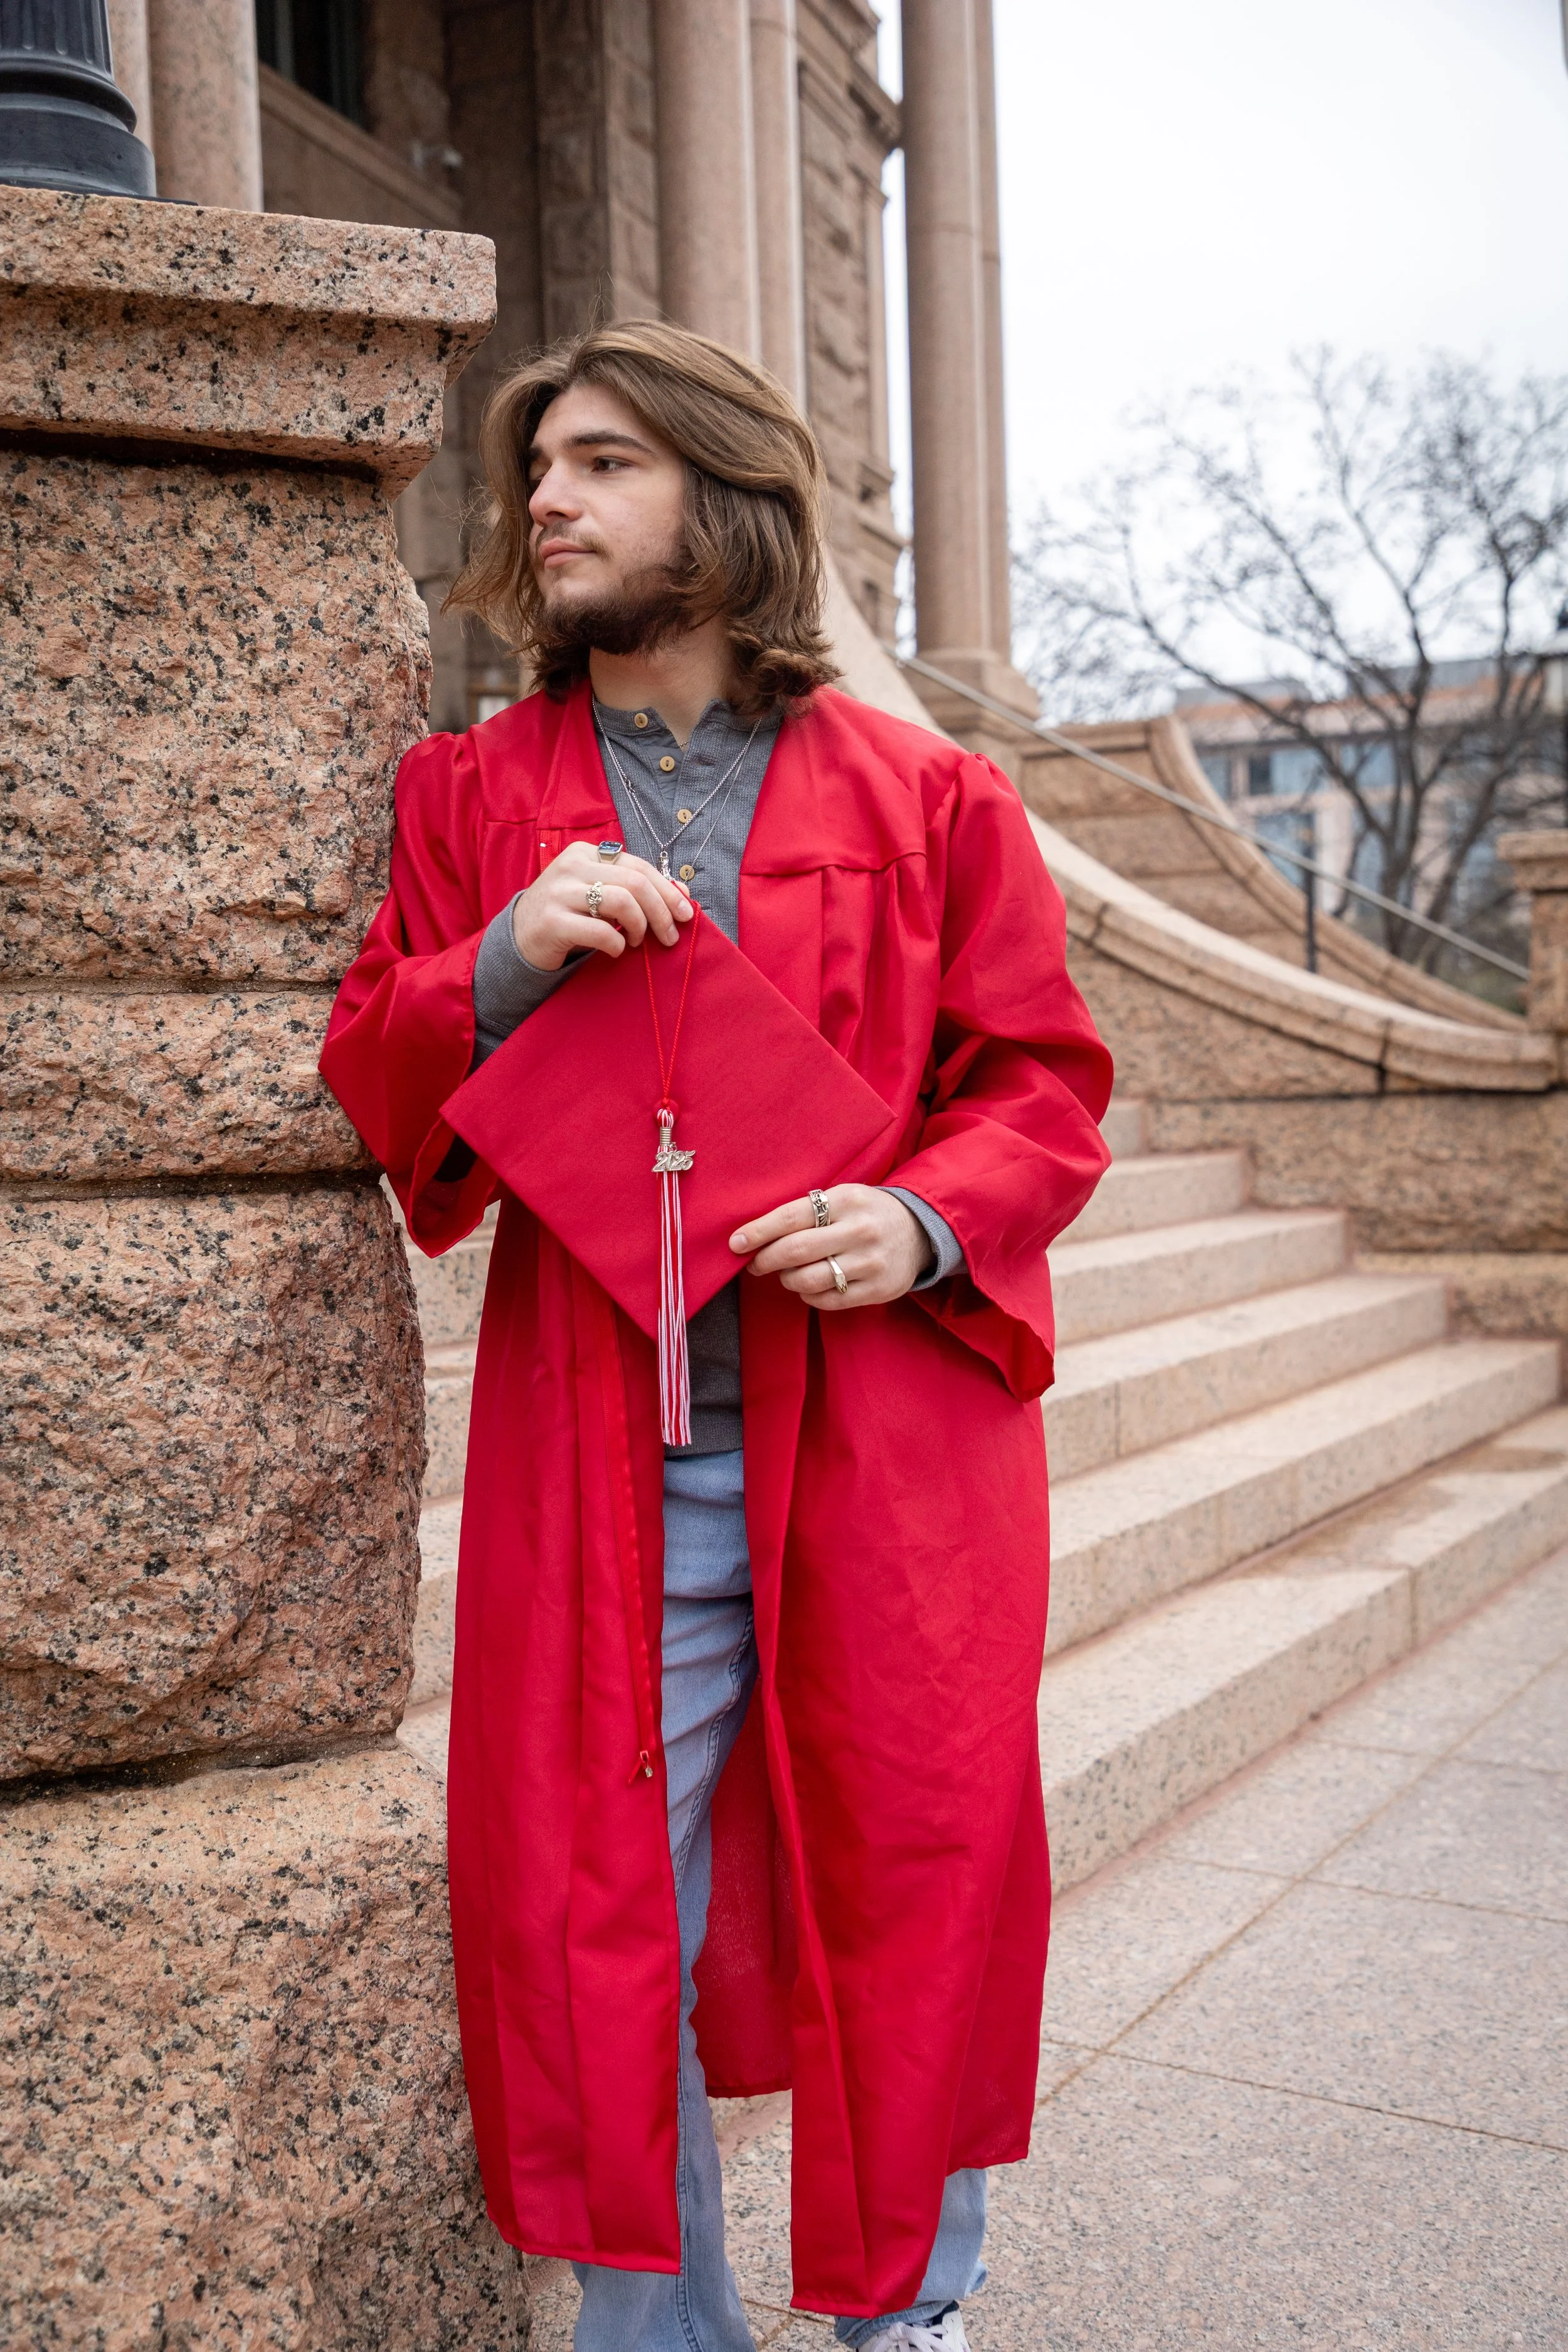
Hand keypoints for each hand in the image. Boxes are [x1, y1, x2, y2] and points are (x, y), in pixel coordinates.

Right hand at [511, 842, 692, 970]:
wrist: (520, 938)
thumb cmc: (567, 915)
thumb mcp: (598, 895)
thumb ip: (634, 889)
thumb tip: (683, 893)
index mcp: (585, 853)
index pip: (638, 866)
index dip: (667, 890)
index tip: (685, 914)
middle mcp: (571, 866)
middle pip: (635, 882)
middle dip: (661, 911)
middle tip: (670, 936)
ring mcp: (559, 892)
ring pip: (621, 901)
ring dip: (640, 927)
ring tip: (638, 942)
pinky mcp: (552, 922)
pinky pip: (600, 931)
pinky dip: (617, 944)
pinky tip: (617, 950)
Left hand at [729, 1185, 930, 1309]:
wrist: (920, 1231)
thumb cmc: (866, 1212)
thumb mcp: (842, 1198)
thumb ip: (806, 1212)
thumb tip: (756, 1235)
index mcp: (846, 1200)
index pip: (791, 1217)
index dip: (758, 1232)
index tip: (736, 1243)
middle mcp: (860, 1230)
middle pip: (796, 1251)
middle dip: (766, 1260)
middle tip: (755, 1264)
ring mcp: (871, 1262)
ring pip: (809, 1280)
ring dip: (788, 1280)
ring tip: (788, 1273)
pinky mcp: (878, 1289)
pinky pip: (827, 1300)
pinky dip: (809, 1295)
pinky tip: (811, 1285)